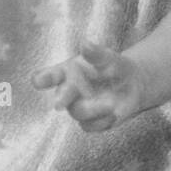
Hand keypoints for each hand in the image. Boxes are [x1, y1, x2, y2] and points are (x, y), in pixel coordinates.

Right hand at [31, 41, 152, 132]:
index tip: (38, 80)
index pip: (53, 74)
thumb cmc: (114, 67)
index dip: (45, 77)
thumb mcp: (109, 59)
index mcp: (69, 71)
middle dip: (62, 98)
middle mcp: (69, 90)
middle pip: (61, 96)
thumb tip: (86, 44)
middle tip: (59, 103)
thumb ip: (96, 54)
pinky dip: (103, 121)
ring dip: (93, 109)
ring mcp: (78, 107)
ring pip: (77, 112)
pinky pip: (90, 126)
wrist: (132, 85)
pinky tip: (114, 114)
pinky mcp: (89, 121)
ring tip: (110, 103)